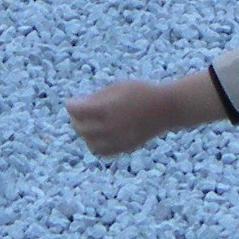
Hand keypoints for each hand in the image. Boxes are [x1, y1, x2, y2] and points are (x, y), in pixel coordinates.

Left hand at [66, 71, 224, 156]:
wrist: (166, 108)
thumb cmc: (141, 92)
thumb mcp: (117, 87)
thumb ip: (96, 97)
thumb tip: (78, 106)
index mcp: (107, 108)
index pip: (76, 110)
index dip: (72, 105)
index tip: (72, 102)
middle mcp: (110, 127)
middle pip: (80, 128)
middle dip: (76, 119)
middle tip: (78, 113)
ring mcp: (118, 139)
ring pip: (90, 143)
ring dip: (85, 134)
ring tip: (88, 124)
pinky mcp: (125, 147)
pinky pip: (103, 151)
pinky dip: (96, 144)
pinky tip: (99, 135)